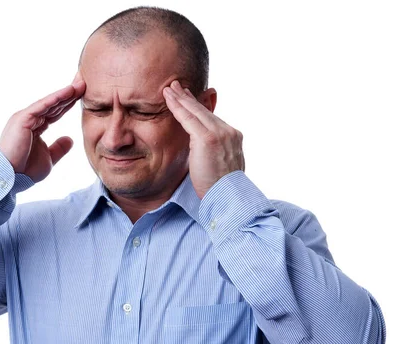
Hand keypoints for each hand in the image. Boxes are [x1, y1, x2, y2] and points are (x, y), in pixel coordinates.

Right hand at [0, 74, 85, 182]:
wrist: (10, 178)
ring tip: (80, 84)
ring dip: (65, 93)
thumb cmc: (25, 170)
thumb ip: (59, 148)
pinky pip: (42, 106)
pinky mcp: (22, 118)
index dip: (68, 104)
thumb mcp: (48, 158)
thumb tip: (70, 139)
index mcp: (34, 127)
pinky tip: (68, 91)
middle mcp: (29, 119)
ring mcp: (25, 117)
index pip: (55, 112)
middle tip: (84, 83)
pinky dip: (56, 98)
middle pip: (53, 104)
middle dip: (69, 94)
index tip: (82, 95)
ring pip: (49, 103)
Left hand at [163, 80, 244, 198]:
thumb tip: (207, 155)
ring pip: (196, 111)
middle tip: (177, 86)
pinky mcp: (208, 138)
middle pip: (204, 111)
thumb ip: (216, 155)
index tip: (189, 100)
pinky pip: (188, 118)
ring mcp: (220, 133)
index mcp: (233, 139)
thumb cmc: (223, 191)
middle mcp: (229, 132)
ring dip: (180, 98)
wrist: (230, 199)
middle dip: (189, 98)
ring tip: (169, 88)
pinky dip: (177, 107)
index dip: (199, 108)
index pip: (212, 119)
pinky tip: (168, 98)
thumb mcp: (222, 168)